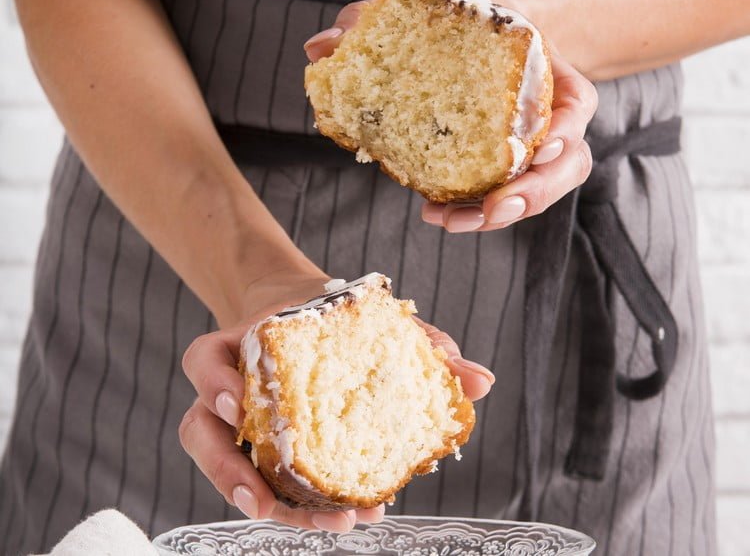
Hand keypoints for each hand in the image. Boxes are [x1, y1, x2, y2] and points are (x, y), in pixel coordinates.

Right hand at [179, 271, 494, 532]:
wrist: (305, 311)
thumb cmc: (332, 317)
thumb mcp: (374, 322)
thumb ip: (423, 342)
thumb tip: (480, 381)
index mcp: (249, 345)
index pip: (204, 361)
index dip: (213, 383)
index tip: (239, 402)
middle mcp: (233, 386)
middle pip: (202, 431)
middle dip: (229, 472)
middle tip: (265, 501)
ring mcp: (241, 420)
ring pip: (220, 465)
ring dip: (257, 499)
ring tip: (311, 522)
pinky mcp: (260, 445)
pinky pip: (260, 476)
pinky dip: (293, 500)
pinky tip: (338, 511)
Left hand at [304, 0, 598, 233]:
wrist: (475, 48)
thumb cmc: (463, 30)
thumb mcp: (432, 13)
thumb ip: (380, 20)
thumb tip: (320, 45)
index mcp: (546, 74)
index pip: (578, 103)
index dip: (566, 128)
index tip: (544, 144)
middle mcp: (546, 117)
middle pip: (565, 164)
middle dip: (533, 193)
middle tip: (493, 209)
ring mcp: (530, 150)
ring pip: (537, 193)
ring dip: (500, 215)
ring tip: (454, 223)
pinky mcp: (505, 173)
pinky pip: (503, 201)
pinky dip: (473, 213)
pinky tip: (438, 215)